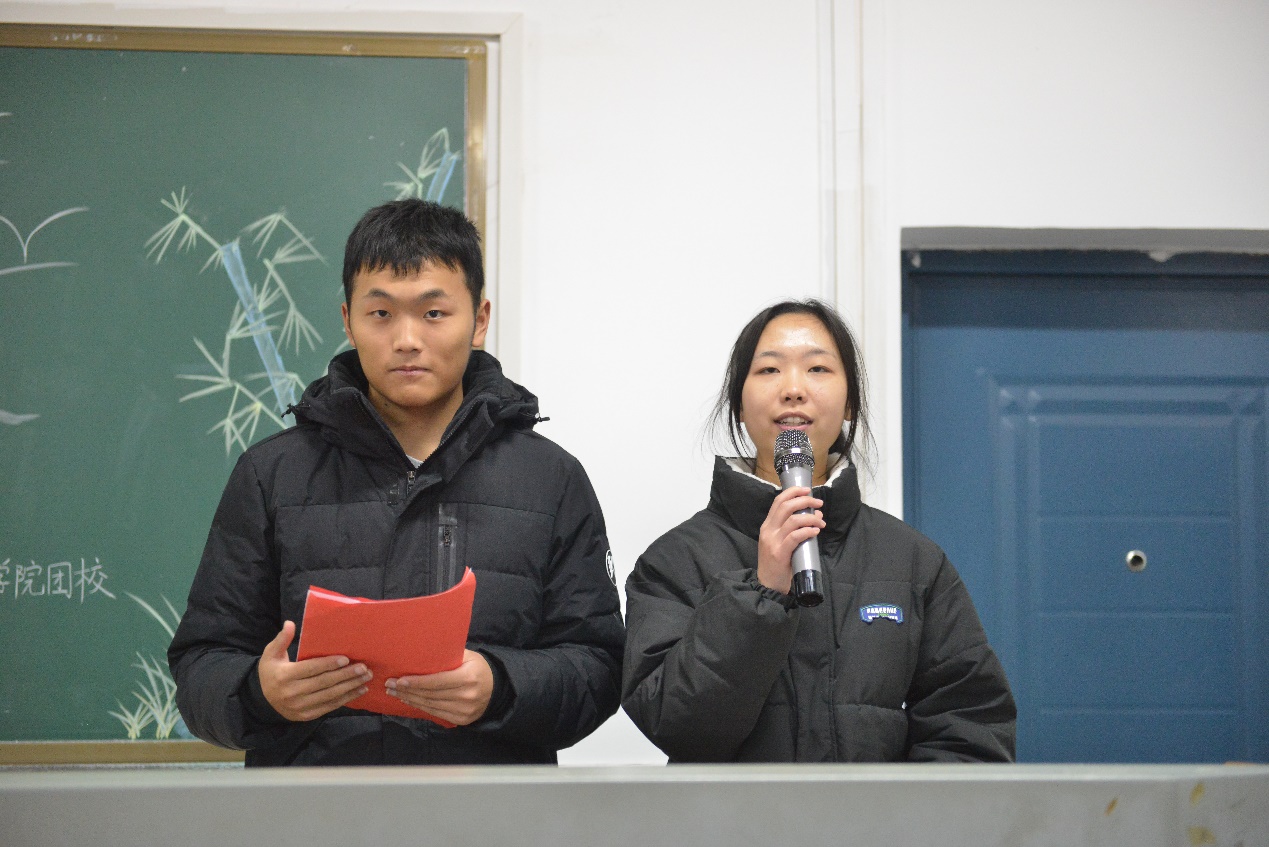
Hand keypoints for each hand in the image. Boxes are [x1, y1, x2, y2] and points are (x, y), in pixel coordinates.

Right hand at [257, 621, 371, 721]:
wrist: (263, 701)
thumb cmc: (271, 672)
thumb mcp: (271, 654)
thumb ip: (281, 639)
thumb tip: (290, 623)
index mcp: (284, 676)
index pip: (311, 669)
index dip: (329, 664)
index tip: (346, 658)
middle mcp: (292, 693)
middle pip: (324, 683)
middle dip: (346, 675)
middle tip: (364, 668)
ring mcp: (300, 707)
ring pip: (330, 696)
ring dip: (351, 687)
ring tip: (366, 678)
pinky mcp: (307, 715)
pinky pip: (330, 707)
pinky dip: (346, 699)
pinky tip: (359, 690)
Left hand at [385, 650, 493, 725]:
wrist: (497, 688)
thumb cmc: (477, 668)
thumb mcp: (467, 656)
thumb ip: (447, 655)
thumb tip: (420, 651)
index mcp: (468, 678)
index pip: (436, 682)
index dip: (416, 682)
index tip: (399, 680)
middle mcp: (466, 696)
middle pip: (430, 695)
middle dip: (407, 690)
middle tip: (389, 685)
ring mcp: (464, 711)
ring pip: (430, 706)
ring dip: (410, 700)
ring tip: (395, 693)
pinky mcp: (462, 720)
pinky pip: (436, 713)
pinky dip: (420, 707)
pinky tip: (410, 701)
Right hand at [756, 486, 824, 594]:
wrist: (768, 585)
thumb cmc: (777, 564)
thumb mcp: (781, 542)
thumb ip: (794, 530)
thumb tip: (815, 516)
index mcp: (767, 526)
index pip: (778, 501)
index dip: (793, 492)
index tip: (807, 489)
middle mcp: (768, 530)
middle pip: (785, 506)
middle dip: (805, 500)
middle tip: (819, 503)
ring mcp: (773, 541)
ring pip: (792, 520)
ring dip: (810, 517)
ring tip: (821, 521)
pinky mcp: (779, 553)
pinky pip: (795, 536)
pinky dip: (807, 531)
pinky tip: (816, 531)